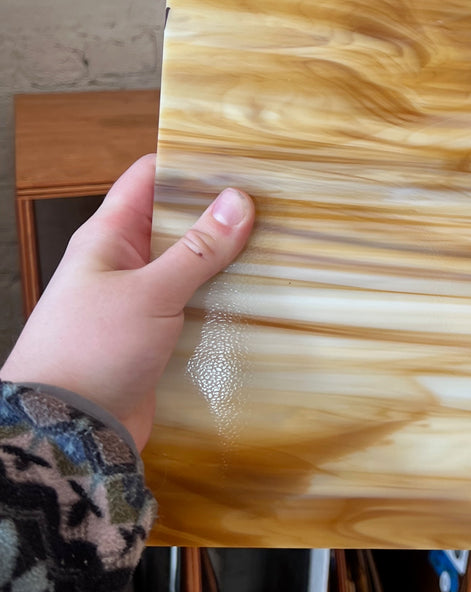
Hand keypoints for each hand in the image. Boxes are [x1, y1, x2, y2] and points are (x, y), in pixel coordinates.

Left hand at [2, 154, 254, 451]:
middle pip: (178, 222)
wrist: (66, 432)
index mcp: (109, 238)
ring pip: (192, 268)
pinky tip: (263, 299)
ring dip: (228, 261)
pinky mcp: (158, 340)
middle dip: (221, 213)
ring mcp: (141, 303)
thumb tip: (239, 200)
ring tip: (281, 246)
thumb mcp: (149, 293)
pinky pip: (197, 309)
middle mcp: (124, 265)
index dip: (190, 163)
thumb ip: (197, 250)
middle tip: (276, 203)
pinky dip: (225, 302)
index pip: (149, 178)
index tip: (241, 159)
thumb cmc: (91, 351)